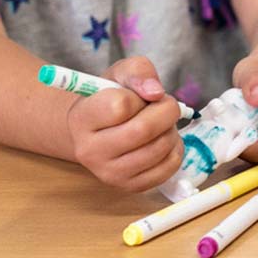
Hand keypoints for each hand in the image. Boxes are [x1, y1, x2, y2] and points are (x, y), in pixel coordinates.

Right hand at [65, 56, 183, 191]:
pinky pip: (168, 167)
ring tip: (161, 122)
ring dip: (171, 129)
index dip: (138, 96)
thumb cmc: (111, 97)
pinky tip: (163, 139)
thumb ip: (138, 71)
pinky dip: (175, 148)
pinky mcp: (129, 186)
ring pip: (158, 149)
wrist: (99, 129)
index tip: (138, 95)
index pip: (119, 106)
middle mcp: (89, 151)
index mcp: (82, 118)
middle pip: (143, 130)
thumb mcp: (121, 73)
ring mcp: (108, 173)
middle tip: (165, 104)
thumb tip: (156, 92)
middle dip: (166, 110)